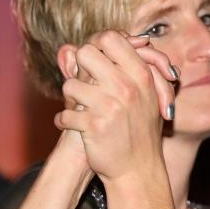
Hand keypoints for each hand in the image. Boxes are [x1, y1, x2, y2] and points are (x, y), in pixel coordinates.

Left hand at [54, 31, 175, 183]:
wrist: (139, 170)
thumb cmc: (140, 130)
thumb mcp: (145, 95)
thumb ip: (125, 67)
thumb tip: (99, 45)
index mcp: (141, 75)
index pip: (110, 38)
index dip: (96, 45)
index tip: (93, 60)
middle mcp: (127, 87)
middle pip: (86, 53)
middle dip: (80, 69)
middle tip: (85, 84)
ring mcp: (110, 106)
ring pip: (70, 85)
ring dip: (71, 99)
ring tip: (79, 109)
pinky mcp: (94, 127)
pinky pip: (64, 114)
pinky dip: (64, 121)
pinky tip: (72, 125)